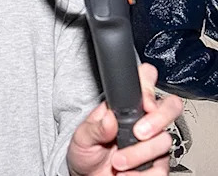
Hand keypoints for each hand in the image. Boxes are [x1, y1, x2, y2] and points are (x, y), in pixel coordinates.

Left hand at [67, 63, 182, 174]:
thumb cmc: (86, 153)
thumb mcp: (81, 137)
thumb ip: (94, 127)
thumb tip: (109, 118)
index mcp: (124, 108)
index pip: (144, 84)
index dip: (149, 88)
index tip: (144, 104)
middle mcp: (144, 122)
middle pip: (170, 107)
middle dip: (158, 119)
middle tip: (139, 133)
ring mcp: (153, 144)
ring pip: (164, 141)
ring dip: (139, 154)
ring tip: (118, 162)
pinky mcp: (158, 166)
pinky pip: (161, 169)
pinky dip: (142, 174)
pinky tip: (126, 174)